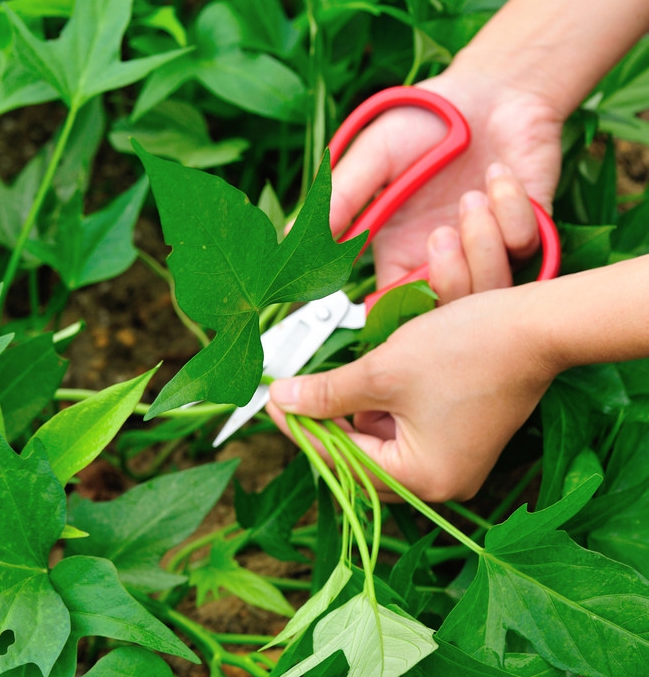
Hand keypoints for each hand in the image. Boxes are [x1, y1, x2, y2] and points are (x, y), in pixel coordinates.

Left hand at [266, 283, 556, 501]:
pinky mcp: (460, 438)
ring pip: (380, 442)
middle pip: (360, 458)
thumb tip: (283, 399)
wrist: (536, 325)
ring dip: (350, 412)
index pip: (343, 461)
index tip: (270, 402)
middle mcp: (440, 482)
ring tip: (321, 383)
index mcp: (421, 478)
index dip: (301, 429)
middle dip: (325, 423)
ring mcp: (453, 462)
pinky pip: (404, 430)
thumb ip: (327, 392)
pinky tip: (360, 381)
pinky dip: (379, 407)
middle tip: (289, 393)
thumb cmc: (464, 349)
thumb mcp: (383, 371)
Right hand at [331, 68, 562, 302]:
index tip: (384, 297)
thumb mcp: (372, 157)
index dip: (386, 314)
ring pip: (488, 288)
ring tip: (471, 197)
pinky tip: (499, 174)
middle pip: (444, 313)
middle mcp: (443, 259)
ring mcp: (487, 248)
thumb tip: (290, 240)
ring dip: (480, 241)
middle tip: (439, 235)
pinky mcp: (528, 229)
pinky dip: (510, 208)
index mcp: (399, 253)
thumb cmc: (423, 120)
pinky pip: (523, 245)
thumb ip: (338, 199)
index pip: (388, 309)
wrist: (490, 86)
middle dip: (446, 281)